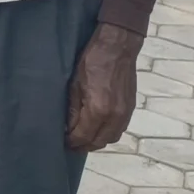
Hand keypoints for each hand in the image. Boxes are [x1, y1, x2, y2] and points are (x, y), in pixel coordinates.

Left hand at [66, 22, 143, 151]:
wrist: (118, 48)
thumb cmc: (92, 62)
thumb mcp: (74, 84)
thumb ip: (72, 109)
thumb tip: (67, 127)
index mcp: (98, 110)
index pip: (83, 136)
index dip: (72, 142)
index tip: (63, 143)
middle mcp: (114, 116)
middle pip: (99, 142)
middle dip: (84, 145)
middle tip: (71, 144)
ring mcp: (125, 113)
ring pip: (111, 138)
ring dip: (97, 141)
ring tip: (83, 138)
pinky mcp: (130, 108)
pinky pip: (119, 129)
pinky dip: (108, 133)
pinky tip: (97, 129)